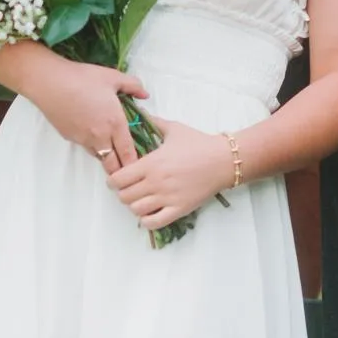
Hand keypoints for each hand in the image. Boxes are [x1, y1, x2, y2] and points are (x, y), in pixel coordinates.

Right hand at [22, 57, 149, 166]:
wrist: (49, 82)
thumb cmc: (82, 78)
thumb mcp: (112, 77)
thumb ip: (133, 86)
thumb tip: (145, 94)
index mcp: (115, 123)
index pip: (128, 153)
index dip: (136, 163)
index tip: (141, 165)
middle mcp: (100, 136)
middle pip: (113, 165)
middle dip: (121, 169)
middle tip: (127, 165)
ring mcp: (83, 139)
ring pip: (99, 157)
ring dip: (107, 157)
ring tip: (111, 150)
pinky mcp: (70, 138)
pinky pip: (86, 147)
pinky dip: (93, 146)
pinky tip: (92, 133)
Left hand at [108, 117, 233, 229]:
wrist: (223, 160)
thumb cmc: (199, 143)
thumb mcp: (174, 129)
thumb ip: (155, 123)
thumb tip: (142, 114)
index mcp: (151, 163)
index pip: (117, 179)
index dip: (114, 180)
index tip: (119, 178)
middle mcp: (156, 182)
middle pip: (123, 196)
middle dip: (123, 193)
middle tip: (130, 188)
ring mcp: (167, 197)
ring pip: (136, 210)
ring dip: (134, 206)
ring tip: (141, 199)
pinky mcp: (179, 209)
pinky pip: (154, 223)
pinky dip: (147, 220)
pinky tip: (151, 212)